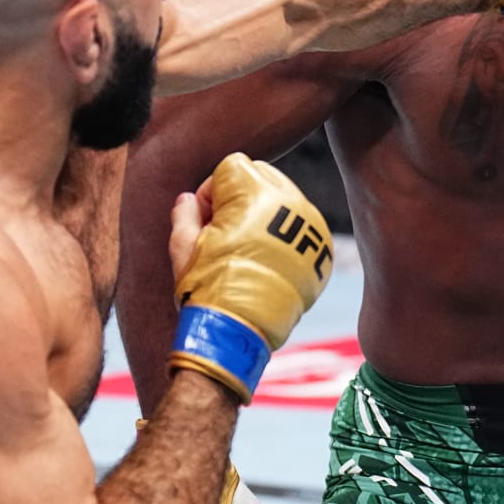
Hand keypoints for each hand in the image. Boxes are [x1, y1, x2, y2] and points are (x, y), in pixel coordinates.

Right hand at [168, 154, 333, 402]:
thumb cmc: (205, 289)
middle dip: (240, 199)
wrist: (237, 335)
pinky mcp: (321, 249)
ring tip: (245, 251)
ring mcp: (310, 226)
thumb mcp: (181, 247)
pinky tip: (267, 262)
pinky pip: (301, 227)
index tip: (206, 221)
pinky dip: (284, 237)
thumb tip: (191, 198)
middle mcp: (289, 203)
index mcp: (252, 195)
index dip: (212, 193)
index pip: (231, 168)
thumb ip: (185, 212)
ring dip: (263, 216)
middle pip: (261, 177)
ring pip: (284, 200)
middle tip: (224, 234)